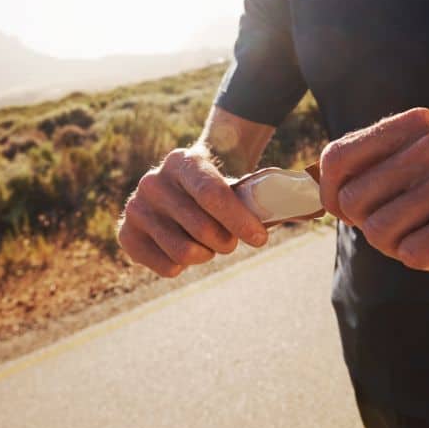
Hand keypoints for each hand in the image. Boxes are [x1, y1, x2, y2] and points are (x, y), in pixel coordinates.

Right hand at [118, 146, 268, 276]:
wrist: (179, 187)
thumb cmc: (215, 188)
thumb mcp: (233, 183)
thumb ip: (258, 198)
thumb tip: (302, 211)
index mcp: (182, 161)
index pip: (212, 194)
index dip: (238, 220)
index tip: (260, 238)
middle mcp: (152, 181)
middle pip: (201, 228)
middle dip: (226, 242)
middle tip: (230, 242)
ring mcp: (136, 207)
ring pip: (184, 252)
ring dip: (206, 255)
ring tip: (209, 246)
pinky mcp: (126, 234)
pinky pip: (166, 266)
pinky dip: (183, 266)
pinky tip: (184, 249)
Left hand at [319, 108, 428, 270]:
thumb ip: (380, 161)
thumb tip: (321, 190)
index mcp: (415, 124)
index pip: (336, 157)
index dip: (330, 193)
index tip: (347, 210)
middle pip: (353, 201)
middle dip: (367, 226)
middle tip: (400, 227)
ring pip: (380, 233)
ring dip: (396, 246)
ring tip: (428, 233)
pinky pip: (415, 255)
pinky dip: (425, 260)